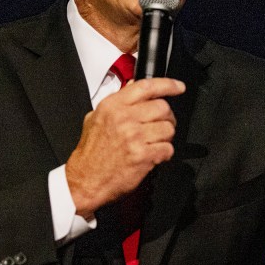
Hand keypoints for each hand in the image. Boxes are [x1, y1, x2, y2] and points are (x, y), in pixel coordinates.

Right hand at [64, 77, 184, 217]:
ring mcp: (134, 137)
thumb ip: (116, 102)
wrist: (86, 180)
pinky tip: (153, 155)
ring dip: (166, 137)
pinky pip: (167, 149)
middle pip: (162, 107)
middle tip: (162, 124)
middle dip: (167, 117)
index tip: (178, 87)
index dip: (168, 84)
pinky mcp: (143, 156)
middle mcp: (124, 118)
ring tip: (154, 142)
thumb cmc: (91, 153)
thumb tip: (133, 87)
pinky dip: (164, 153)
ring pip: (168, 128)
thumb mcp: (95, 118)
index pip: (146, 86)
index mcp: (112, 106)